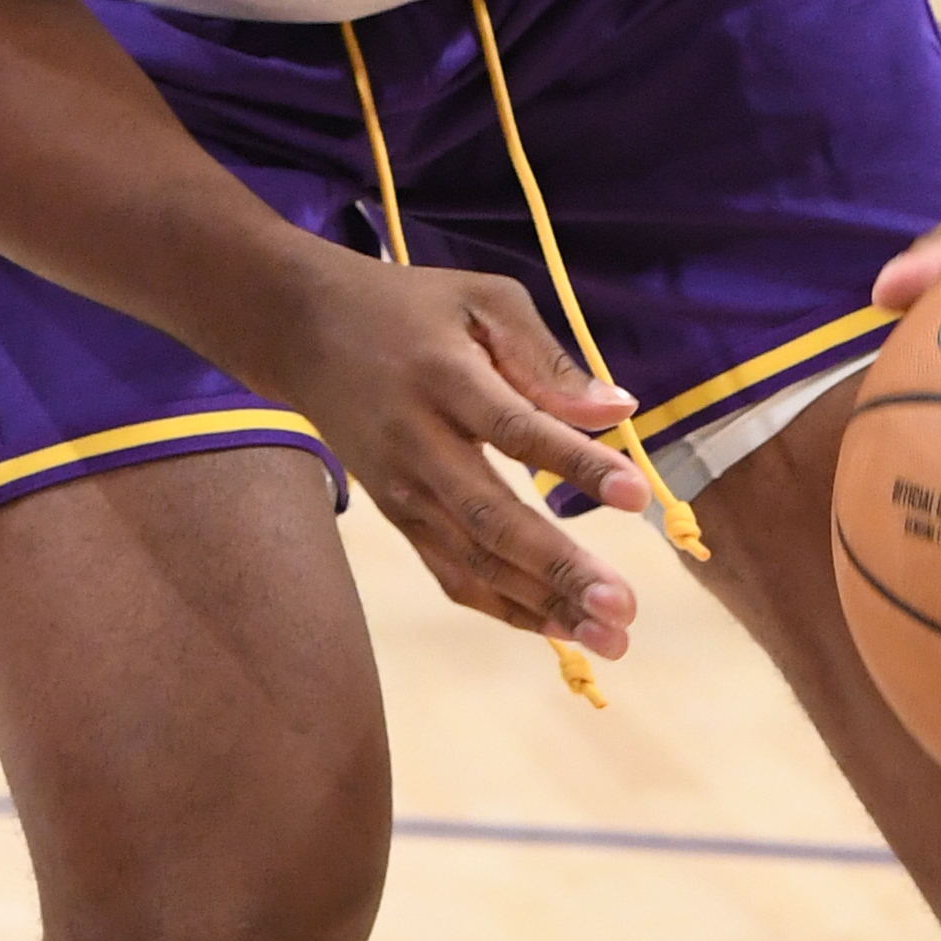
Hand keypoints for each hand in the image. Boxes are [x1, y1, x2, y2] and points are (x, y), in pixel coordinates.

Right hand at [269, 249, 650, 660]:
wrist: (304, 332)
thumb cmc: (411, 309)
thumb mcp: (483, 301)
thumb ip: (548, 359)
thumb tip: (619, 411)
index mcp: (445, 379)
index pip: (516, 430)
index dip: (576, 464)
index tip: (637, 496)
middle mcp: (418, 445)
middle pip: (492, 518)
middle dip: (560, 568)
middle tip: (623, 609)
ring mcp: (403, 492)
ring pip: (474, 561)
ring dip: (543, 604)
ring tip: (610, 638)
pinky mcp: (399, 519)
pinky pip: (453, 574)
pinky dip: (505, 607)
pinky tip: (560, 628)